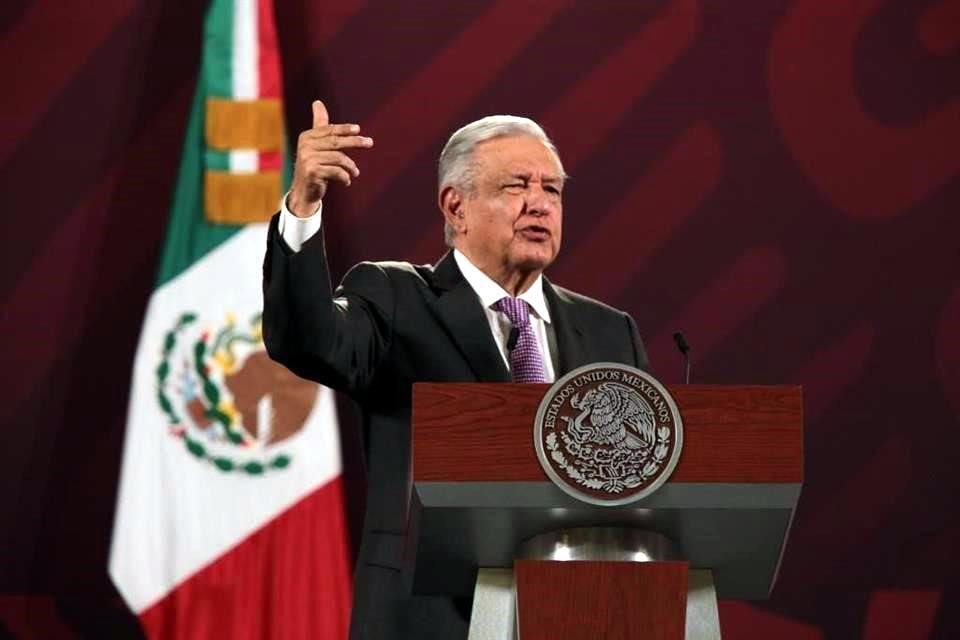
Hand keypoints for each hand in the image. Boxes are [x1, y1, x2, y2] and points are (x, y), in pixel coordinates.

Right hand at [288, 100, 373, 216]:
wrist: (303, 191)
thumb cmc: (314, 165)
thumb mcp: (316, 145)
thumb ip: (319, 125)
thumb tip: (317, 102)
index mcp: (307, 137)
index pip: (329, 130)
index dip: (344, 129)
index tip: (358, 129)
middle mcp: (305, 146)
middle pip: (336, 142)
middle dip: (355, 141)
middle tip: (370, 142)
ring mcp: (307, 159)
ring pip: (338, 158)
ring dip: (351, 166)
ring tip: (355, 172)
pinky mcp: (312, 172)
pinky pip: (336, 171)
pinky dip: (345, 177)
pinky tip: (347, 181)